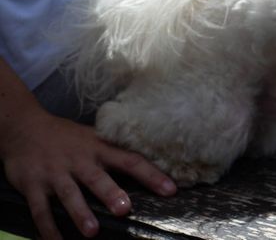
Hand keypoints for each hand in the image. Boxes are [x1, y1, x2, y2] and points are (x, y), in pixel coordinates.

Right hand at [0, 107, 175, 239]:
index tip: (170, 190)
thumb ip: (114, 153)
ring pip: (69, 195)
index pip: (130, 160)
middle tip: (125, 209)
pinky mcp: (33, 185)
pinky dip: (47, 228)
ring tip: (92, 231)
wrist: (24, 128)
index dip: (151, 175)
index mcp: (99, 148)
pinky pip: (40, 210)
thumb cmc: (66, 137)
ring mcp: (55, 173)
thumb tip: (149, 167)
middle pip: (97, 178)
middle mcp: (79, 161)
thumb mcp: (93, 138)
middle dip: (110, 193)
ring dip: (80, 213)